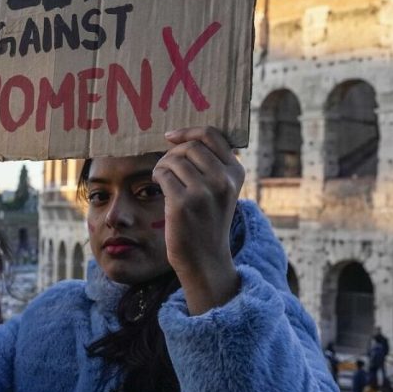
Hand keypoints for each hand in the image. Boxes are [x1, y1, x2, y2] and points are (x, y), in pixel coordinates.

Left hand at [152, 126, 243, 313]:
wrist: (206, 259)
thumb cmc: (208, 221)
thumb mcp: (221, 191)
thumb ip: (212, 165)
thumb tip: (182, 137)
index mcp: (235, 173)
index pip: (212, 135)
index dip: (188, 131)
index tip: (171, 137)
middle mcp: (223, 180)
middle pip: (189, 146)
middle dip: (172, 153)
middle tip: (166, 168)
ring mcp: (204, 192)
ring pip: (174, 159)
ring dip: (163, 165)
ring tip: (163, 178)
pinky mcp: (183, 203)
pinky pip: (163, 174)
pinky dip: (157, 176)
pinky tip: (159, 186)